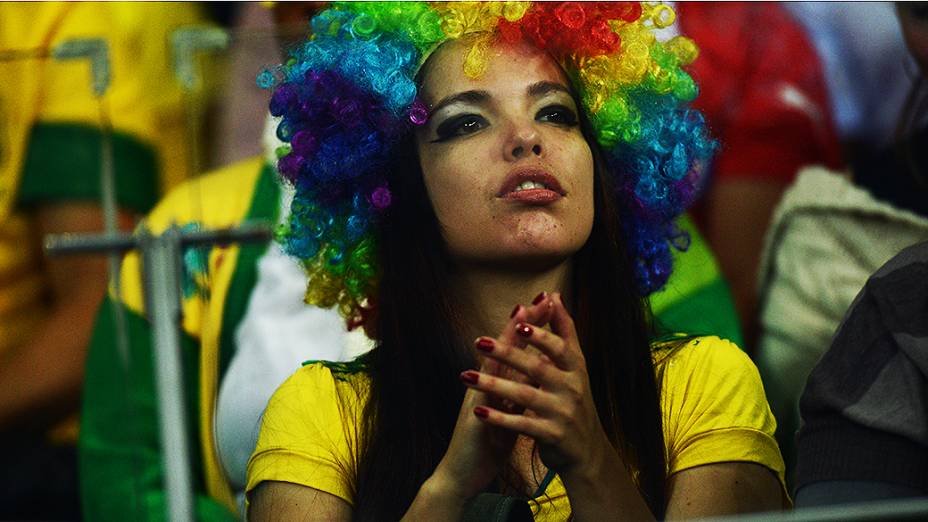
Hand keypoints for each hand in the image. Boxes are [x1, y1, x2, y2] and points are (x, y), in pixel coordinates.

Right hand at [428, 300, 554, 498]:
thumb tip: (537, 373)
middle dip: (523, 323)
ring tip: (520, 317)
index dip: (531, 327)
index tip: (550, 304)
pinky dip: (493, 377)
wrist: (461, 477)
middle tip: (539, 298)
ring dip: (506, 340)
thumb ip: (519, 392)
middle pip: (504, 347)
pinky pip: (485, 394)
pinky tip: (505, 364)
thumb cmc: (485, 445)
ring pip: (492, 363)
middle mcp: (484, 385)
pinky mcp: (473, 418)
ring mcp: (477, 399)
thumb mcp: (507, 414)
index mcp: (496, 385)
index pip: (516, 349)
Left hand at [461, 292, 610, 475]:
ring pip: (524, 395)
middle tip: (479, 342)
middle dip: (508, 354)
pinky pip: (522, 425)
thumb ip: (564, 331)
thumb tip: (554, 295)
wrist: (588, 451)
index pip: (560, 347)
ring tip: (466, 377)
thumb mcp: (575, 366)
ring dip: (494, 385)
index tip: (518, 322)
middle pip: (537, 368)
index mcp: (576, 368)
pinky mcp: (552, 435)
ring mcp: (562, 413)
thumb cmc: (575, 400)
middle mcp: (572, 389)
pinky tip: (478, 411)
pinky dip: (500, 418)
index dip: (541, 335)